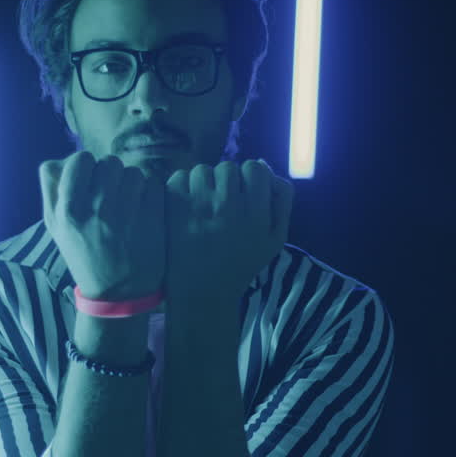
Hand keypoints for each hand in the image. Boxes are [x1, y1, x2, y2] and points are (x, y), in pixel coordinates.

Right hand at [39, 150, 166, 299]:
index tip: (91, 179)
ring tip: (128, 202)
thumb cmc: (83, 254)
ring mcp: (126, 215)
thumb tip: (64, 159)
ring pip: (133, 171)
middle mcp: (95, 210)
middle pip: (108, 162)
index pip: (79, 159)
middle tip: (111, 193)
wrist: (117, 294)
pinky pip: (153, 185)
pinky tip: (144, 208)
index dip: (87, 165)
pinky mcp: (152, 219)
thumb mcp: (55, 226)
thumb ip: (53, 189)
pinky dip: (150, 193)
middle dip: (111, 173)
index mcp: (68, 211)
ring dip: (132, 182)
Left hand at [163, 159, 292, 307]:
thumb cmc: (241, 264)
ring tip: (203, 205)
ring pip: (203, 170)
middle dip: (226, 181)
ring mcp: (199, 205)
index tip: (244, 195)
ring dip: (204, 183)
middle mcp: (228, 205)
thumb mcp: (274, 239)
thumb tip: (264, 165)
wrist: (203, 292)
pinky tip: (186, 206)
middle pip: (228, 167)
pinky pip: (180, 177)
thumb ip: (281, 202)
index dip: (250, 178)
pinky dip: (182, 187)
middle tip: (222, 202)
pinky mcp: (174, 208)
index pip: (255, 168)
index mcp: (256, 213)